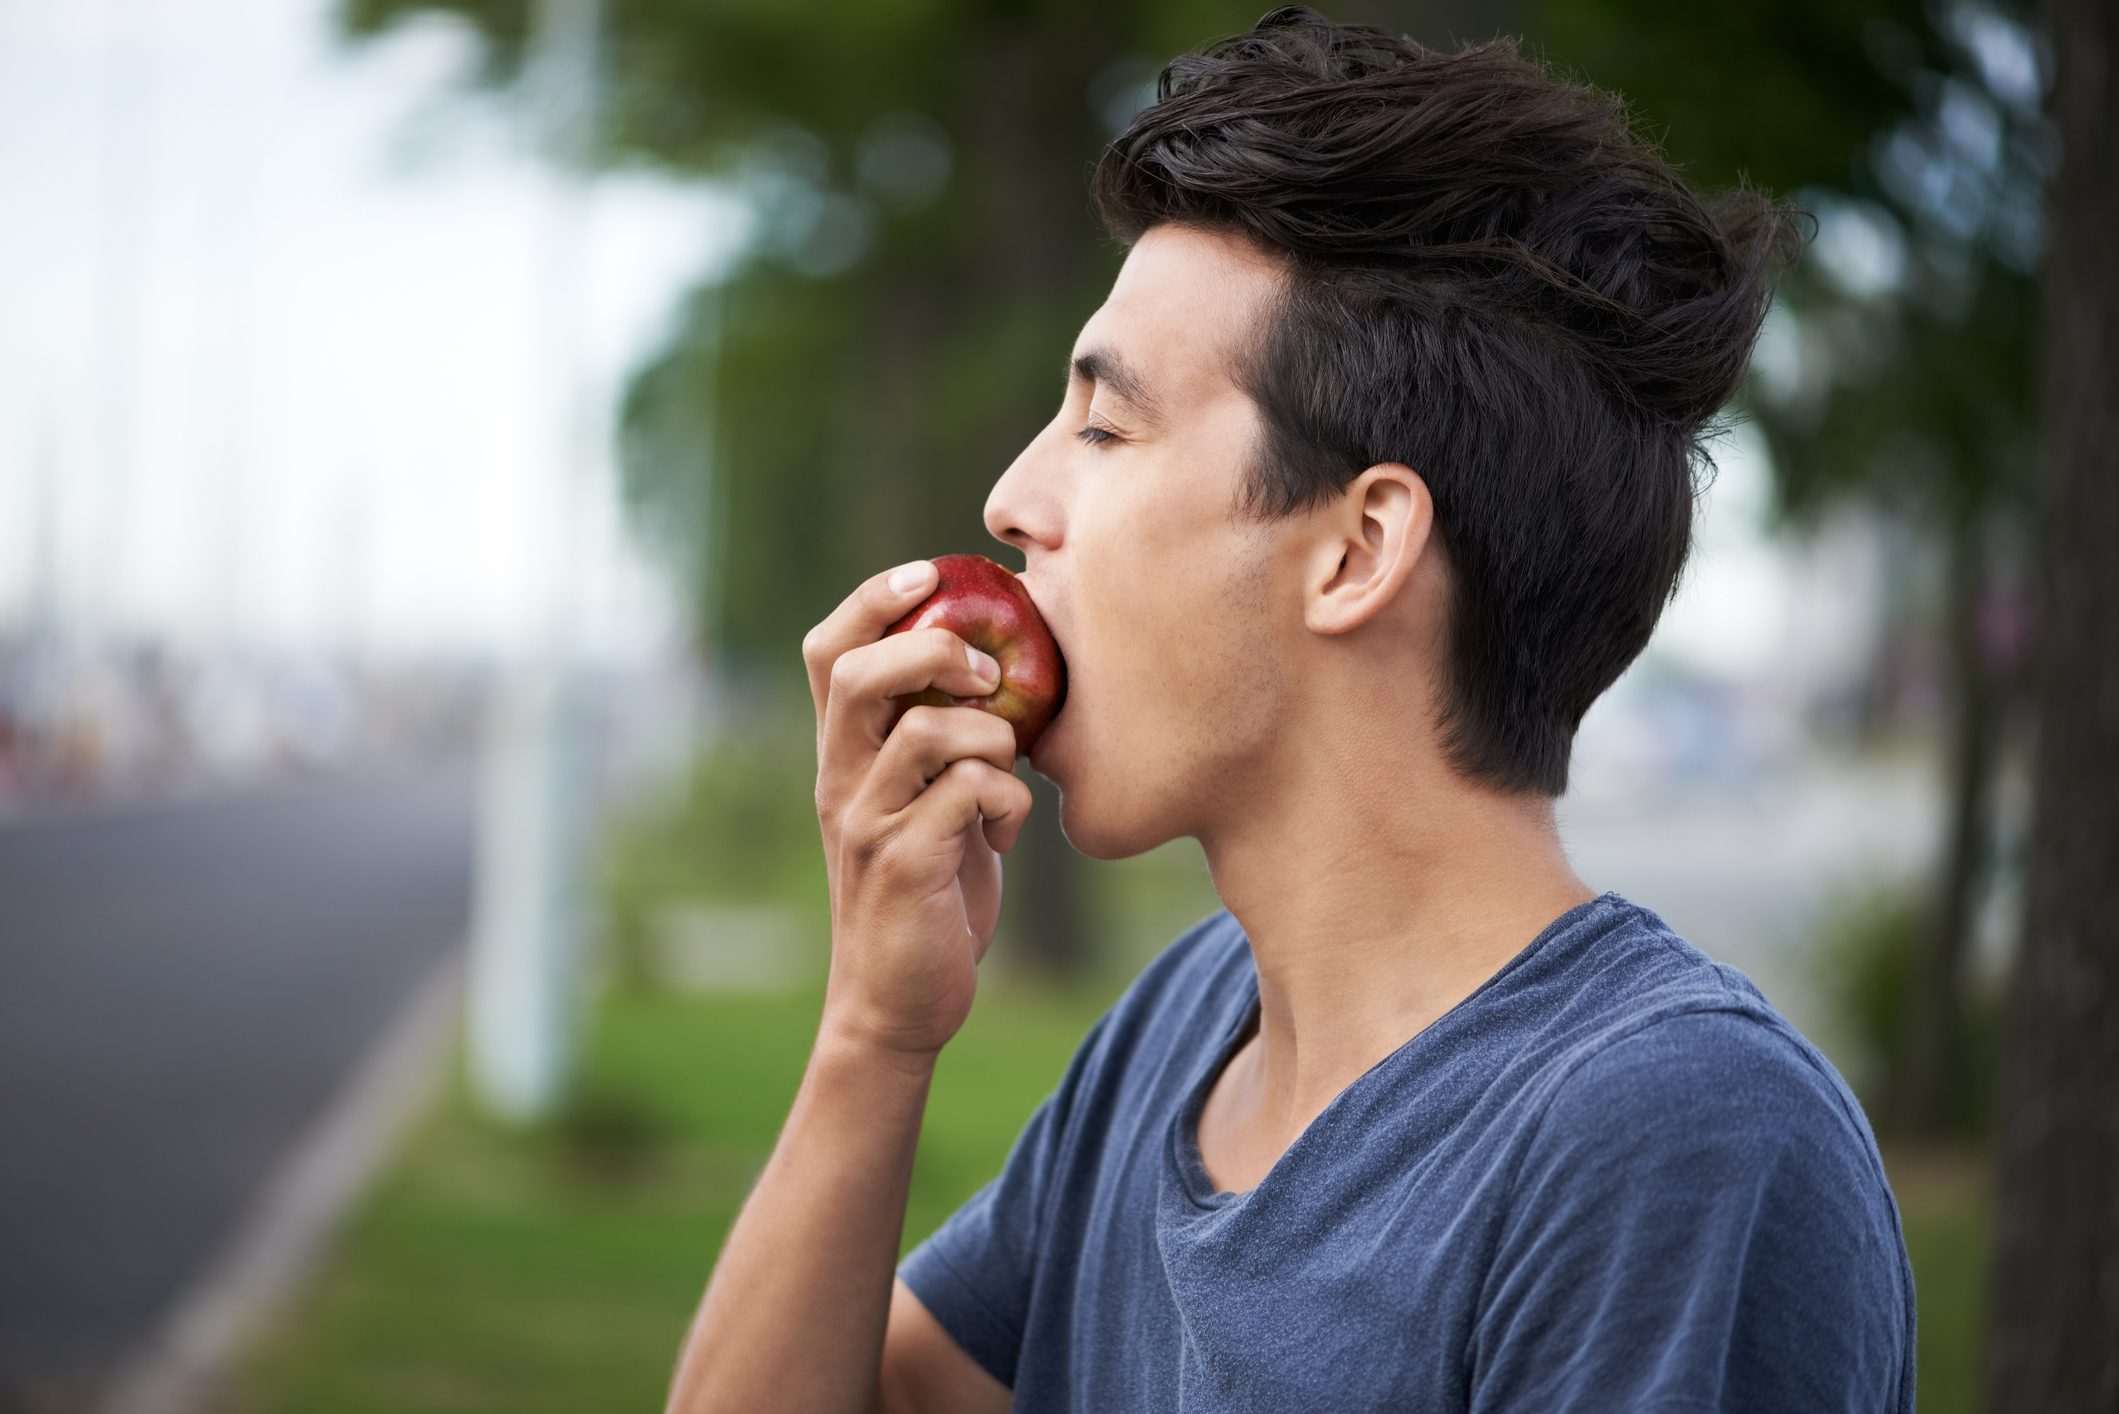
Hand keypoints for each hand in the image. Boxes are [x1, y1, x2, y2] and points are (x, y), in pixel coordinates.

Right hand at [802, 560, 1037, 1059]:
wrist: (897, 1004)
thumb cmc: (929, 891)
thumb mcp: (926, 802)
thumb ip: (941, 741)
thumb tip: (998, 667)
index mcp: (843, 755)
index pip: (829, 651)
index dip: (873, 599)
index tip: (928, 573)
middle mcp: (841, 781)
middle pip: (860, 674)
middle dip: (934, 651)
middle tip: (987, 675)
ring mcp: (868, 824)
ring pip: (929, 732)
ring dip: (992, 738)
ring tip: (1005, 774)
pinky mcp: (905, 867)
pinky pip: (972, 795)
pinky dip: (1011, 803)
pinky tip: (1007, 837)